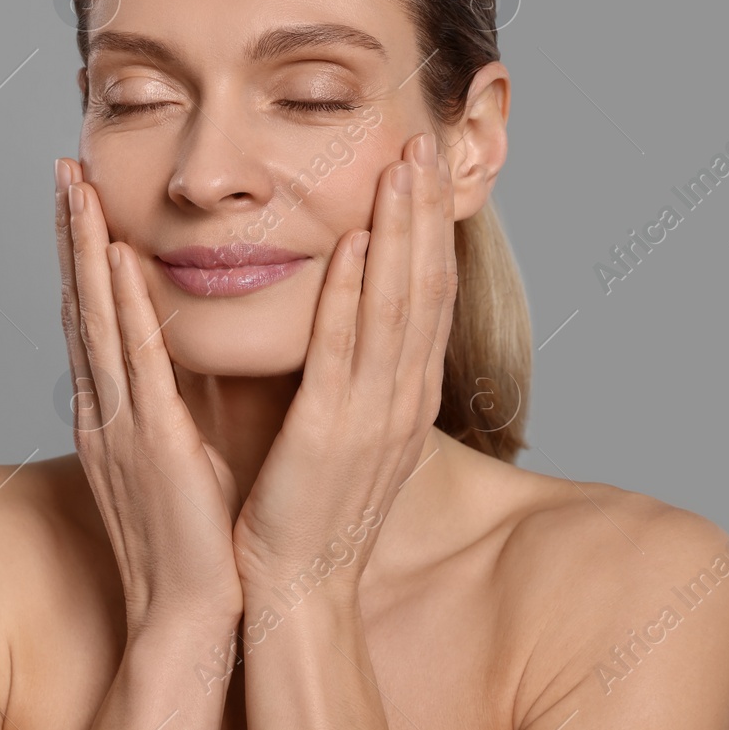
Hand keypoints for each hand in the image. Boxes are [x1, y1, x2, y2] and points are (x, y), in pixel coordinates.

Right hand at [55, 156, 245, 637]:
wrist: (189, 612)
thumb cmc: (194, 538)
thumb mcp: (181, 450)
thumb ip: (178, 398)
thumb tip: (194, 348)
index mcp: (112, 412)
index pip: (92, 319)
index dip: (80, 257)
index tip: (79, 200)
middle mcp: (104, 409)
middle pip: (80, 304)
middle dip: (69, 234)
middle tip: (62, 168)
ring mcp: (120, 422)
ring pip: (95, 318)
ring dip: (82, 248)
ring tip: (74, 186)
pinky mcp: (150, 440)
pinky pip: (133, 360)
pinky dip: (118, 304)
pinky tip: (110, 256)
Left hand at [230, 131, 456, 599]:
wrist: (298, 590)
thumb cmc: (309, 509)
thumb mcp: (344, 426)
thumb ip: (347, 368)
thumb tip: (337, 307)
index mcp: (404, 394)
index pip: (427, 293)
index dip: (429, 227)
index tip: (423, 169)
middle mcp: (403, 397)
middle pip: (425, 284)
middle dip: (426, 209)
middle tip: (425, 139)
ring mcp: (374, 415)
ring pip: (396, 305)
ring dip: (399, 230)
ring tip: (400, 166)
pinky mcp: (331, 434)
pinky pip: (344, 352)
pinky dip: (352, 295)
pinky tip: (352, 245)